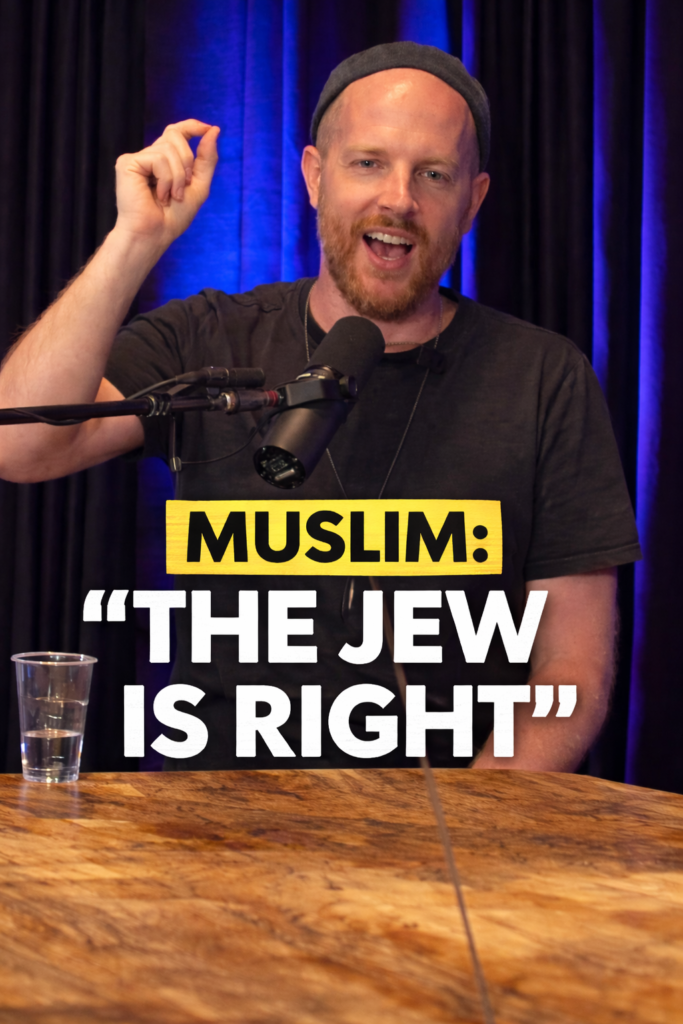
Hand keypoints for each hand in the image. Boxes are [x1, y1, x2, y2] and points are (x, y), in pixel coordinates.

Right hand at [113, 119, 219, 248]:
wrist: (156, 234)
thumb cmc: (174, 217)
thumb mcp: (198, 186)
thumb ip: (206, 159)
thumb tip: (214, 129)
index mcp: (165, 160)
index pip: (177, 131)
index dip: (192, 126)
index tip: (208, 128)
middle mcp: (150, 156)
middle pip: (175, 136)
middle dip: (186, 162)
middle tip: (181, 190)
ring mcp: (137, 159)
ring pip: (168, 149)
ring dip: (177, 177)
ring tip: (170, 197)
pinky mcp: (127, 163)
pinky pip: (158, 158)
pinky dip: (165, 179)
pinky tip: (158, 195)